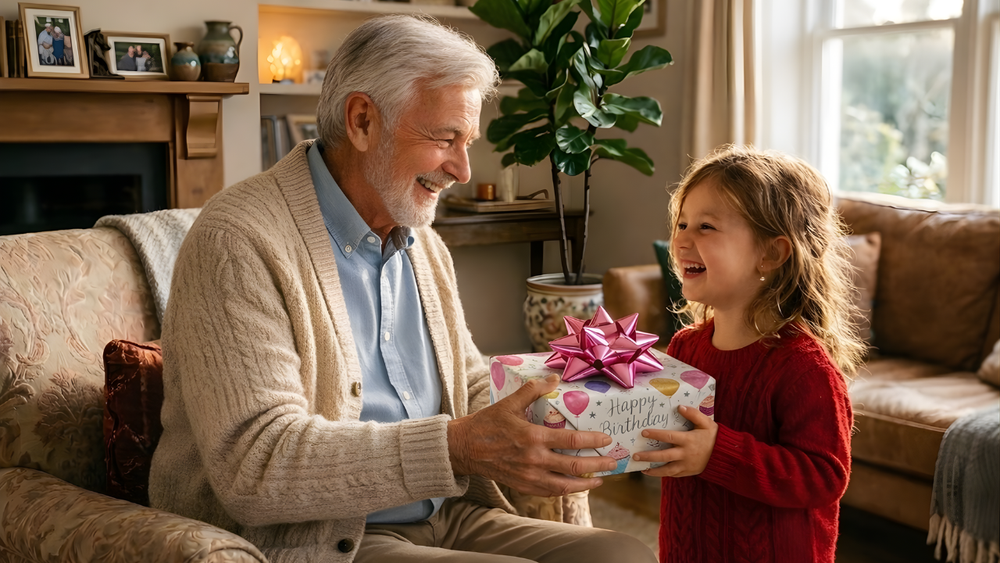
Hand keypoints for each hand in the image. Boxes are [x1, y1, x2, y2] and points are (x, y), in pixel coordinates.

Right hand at [448, 374, 615, 496]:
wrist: (464, 449)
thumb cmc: (487, 424)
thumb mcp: (509, 403)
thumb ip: (533, 390)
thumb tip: (554, 377)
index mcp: (533, 438)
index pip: (572, 442)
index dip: (593, 441)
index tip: (607, 440)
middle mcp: (534, 460)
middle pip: (574, 467)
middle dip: (597, 466)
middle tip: (612, 463)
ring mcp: (528, 476)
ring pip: (564, 486)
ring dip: (585, 484)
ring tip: (599, 479)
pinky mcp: (523, 486)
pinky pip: (550, 492)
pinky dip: (565, 490)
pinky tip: (575, 485)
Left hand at [633, 405, 717, 477]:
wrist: (724, 455)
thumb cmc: (714, 437)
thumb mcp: (706, 423)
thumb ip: (694, 414)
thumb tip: (680, 407)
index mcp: (688, 440)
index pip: (669, 437)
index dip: (656, 435)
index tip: (644, 433)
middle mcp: (685, 454)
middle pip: (664, 456)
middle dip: (649, 456)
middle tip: (636, 455)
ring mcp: (686, 465)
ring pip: (667, 470)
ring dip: (653, 470)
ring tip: (642, 469)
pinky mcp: (688, 472)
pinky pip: (673, 474)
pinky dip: (663, 474)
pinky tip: (654, 472)